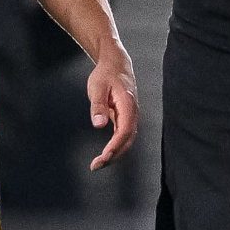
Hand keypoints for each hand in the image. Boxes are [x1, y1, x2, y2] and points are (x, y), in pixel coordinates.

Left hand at [85, 46, 139, 169]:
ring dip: (115, 153)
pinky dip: (115, 146)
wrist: (116, 64)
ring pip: (127, 140)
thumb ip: (98, 106)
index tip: (103, 157)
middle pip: (128, 140)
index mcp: (128, 106)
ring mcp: (130, 116)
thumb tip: (99, 125)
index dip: (115, 146)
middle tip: (96, 166)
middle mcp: (133, 113)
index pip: (124, 131)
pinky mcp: (125, 118)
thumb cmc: (106, 74)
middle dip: (114, 155)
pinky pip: (123, 136)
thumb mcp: (97, 87)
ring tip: (99, 163)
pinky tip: (105, 153)